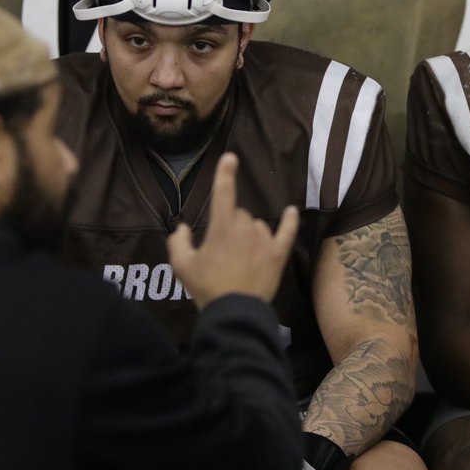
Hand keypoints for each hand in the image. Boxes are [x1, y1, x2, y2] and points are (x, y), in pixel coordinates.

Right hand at [167, 152, 298, 308]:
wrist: (234, 312)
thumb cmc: (206, 288)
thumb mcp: (182, 266)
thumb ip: (178, 242)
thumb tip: (182, 228)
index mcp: (221, 226)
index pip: (223, 193)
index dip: (225, 174)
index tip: (230, 157)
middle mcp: (245, 227)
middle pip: (239, 215)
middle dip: (230, 227)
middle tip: (222, 253)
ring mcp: (264, 239)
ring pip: (257, 225)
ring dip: (250, 234)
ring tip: (241, 259)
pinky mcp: (278, 254)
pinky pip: (286, 232)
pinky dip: (289, 221)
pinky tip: (291, 212)